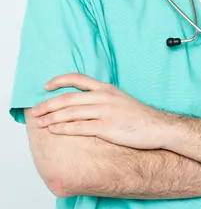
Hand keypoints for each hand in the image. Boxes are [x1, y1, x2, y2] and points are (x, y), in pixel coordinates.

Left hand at [31, 73, 168, 149]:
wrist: (157, 127)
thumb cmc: (139, 116)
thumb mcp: (120, 99)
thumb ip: (103, 97)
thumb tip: (85, 102)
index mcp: (106, 88)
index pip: (78, 79)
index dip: (59, 81)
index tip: (46, 86)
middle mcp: (103, 97)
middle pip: (68, 98)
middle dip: (48, 104)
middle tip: (35, 111)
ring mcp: (105, 112)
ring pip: (70, 113)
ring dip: (52, 118)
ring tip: (40, 123)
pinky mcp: (106, 127)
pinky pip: (79, 127)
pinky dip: (63, 128)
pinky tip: (54, 130)